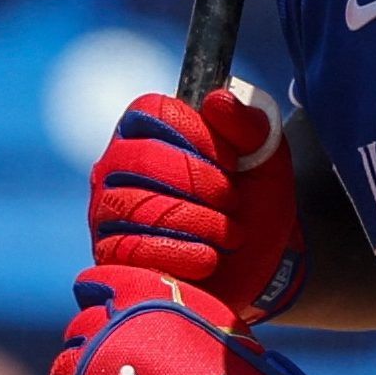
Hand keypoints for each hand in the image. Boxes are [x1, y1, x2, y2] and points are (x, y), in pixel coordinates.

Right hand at [88, 83, 305, 321]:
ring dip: (199, 222)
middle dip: (200, 181)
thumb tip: (218, 100)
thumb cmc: (253, 208)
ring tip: (228, 235)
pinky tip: (207, 259)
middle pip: (142, 156)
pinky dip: (183, 254)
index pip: (153, 110)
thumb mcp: (267, 164)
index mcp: (152, 132)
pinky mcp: (110, 255)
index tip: (233, 160)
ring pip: (137, 203)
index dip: (198, 133)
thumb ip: (251, 127)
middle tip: (232, 201)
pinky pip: (133, 247)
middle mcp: (119, 166)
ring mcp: (107, 210)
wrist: (258, 274)